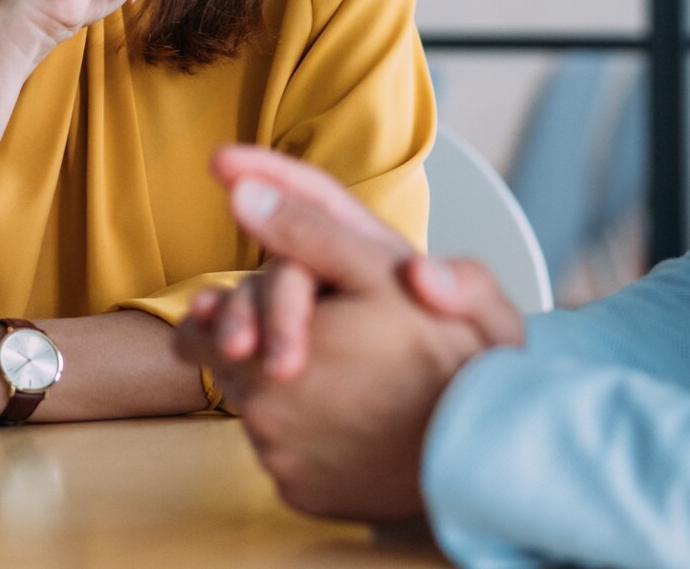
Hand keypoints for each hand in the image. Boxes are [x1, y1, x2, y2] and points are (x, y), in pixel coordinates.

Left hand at [175, 147, 523, 521]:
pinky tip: (352, 418)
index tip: (228, 306)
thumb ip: (303, 228)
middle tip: (300, 338)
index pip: (202, 329)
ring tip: (343, 376)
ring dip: (283, 392)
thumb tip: (239, 194)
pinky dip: (309, 437)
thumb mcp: (379, 267)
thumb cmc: (442, 350)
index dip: (224, 310)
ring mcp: (281, 460)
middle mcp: (263, 412)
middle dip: (257, 346)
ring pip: (259, 412)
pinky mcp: (302, 495)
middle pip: (230, 368)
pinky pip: (287, 457)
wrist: (487, 447)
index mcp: (270, 349)